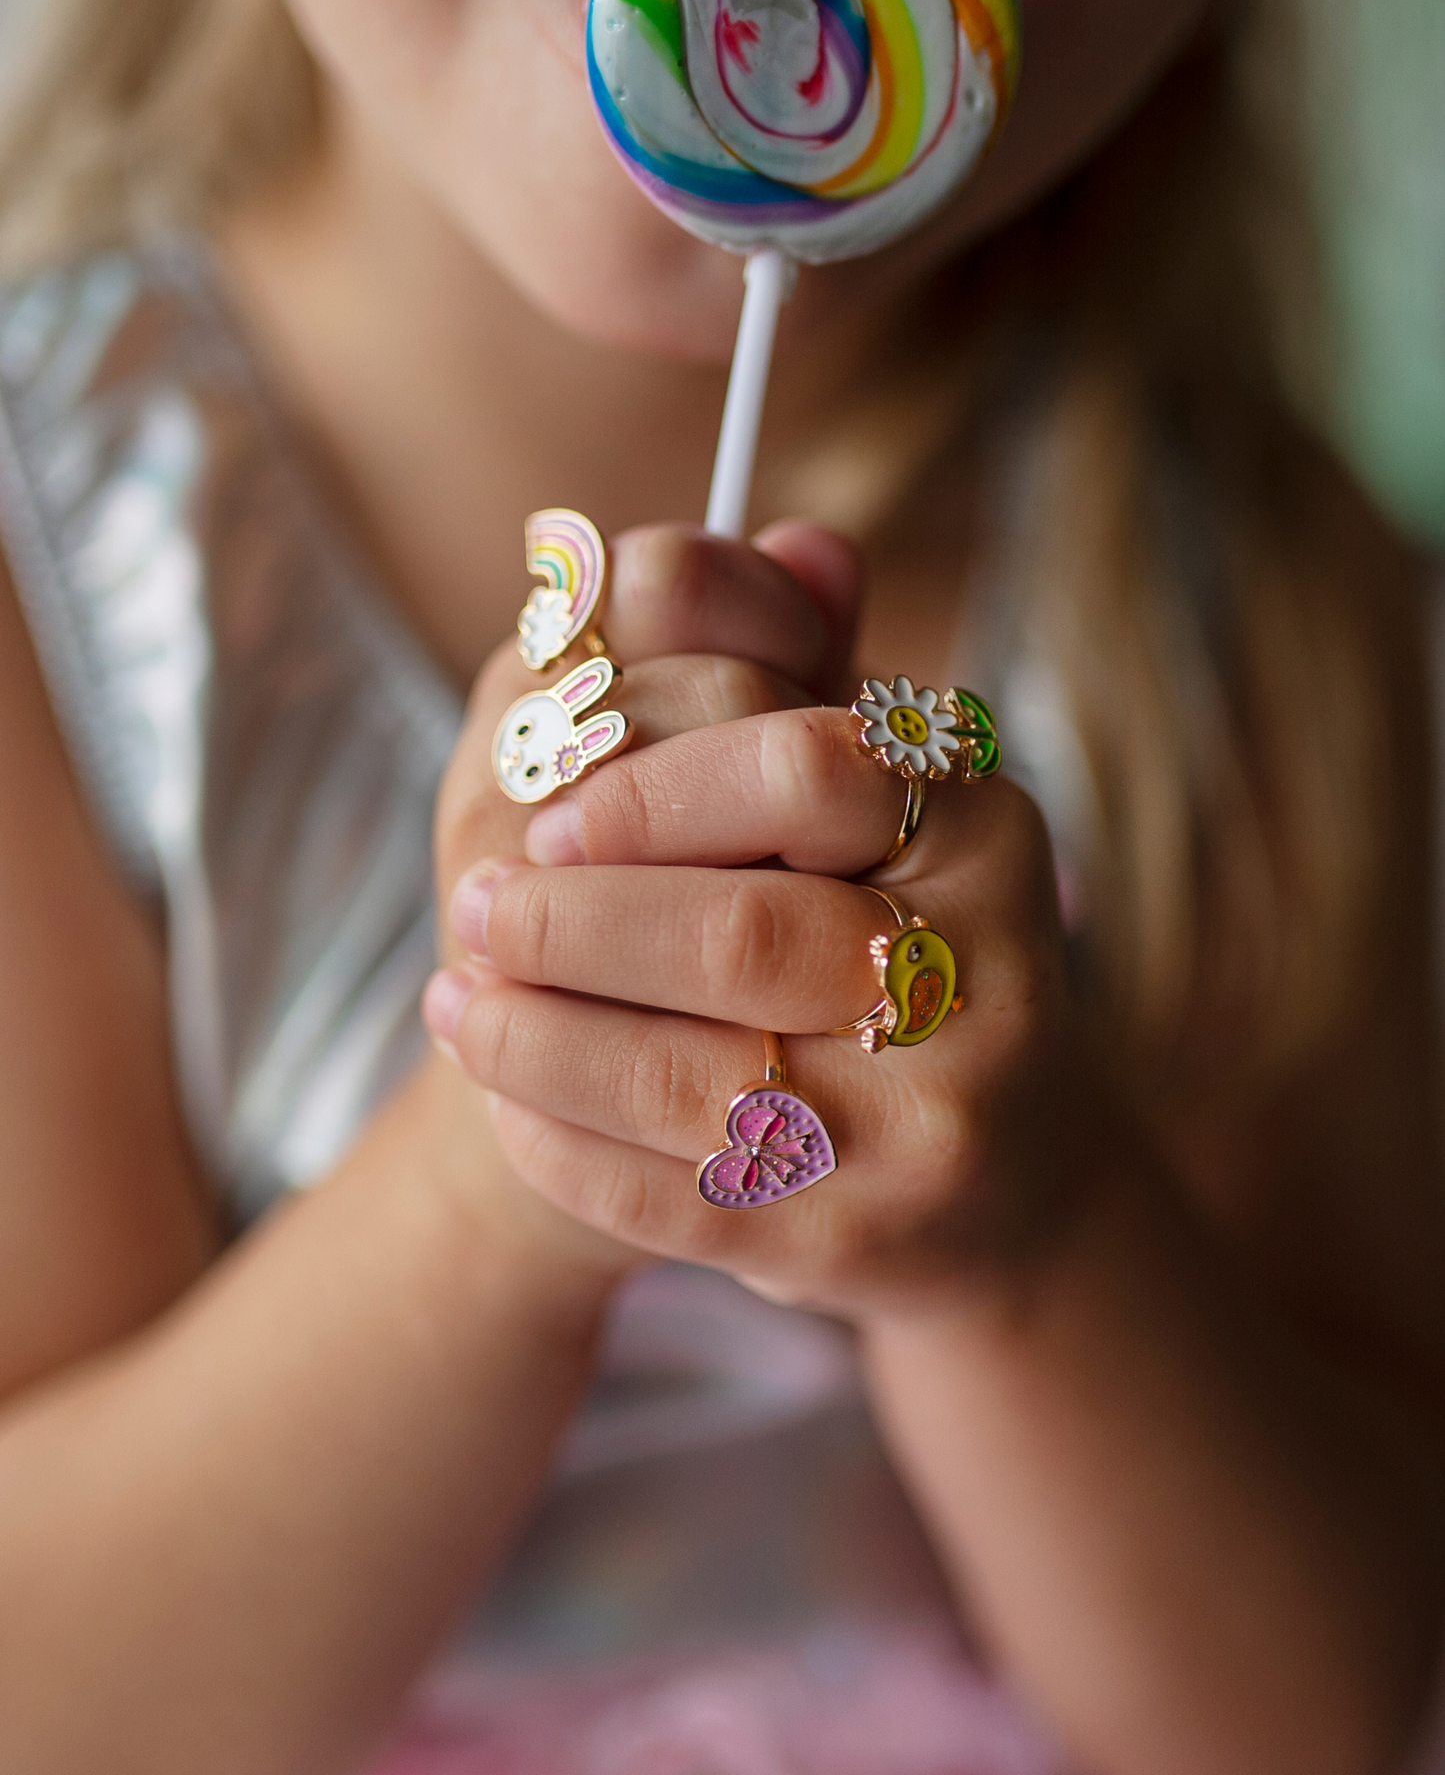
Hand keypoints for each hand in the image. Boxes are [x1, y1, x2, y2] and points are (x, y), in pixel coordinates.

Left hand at [428, 700, 1087, 1319]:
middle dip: (565, 923)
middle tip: (469, 910)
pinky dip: (560, 1144)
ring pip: (682, 1078)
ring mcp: (932, 1124)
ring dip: (531, 1039)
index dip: (653, 786)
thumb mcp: (875, 807)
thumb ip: (804, 672)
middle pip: (735, 933)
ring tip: (454, 1003)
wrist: (997, 1182)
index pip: (806, 769)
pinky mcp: (863, 1240)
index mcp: (986, 830)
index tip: (548, 811)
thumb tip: (779, 535)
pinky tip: (508, 1102)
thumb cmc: (898, 947)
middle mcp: (987, 977)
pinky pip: (669, 1198)